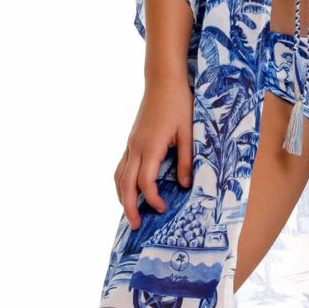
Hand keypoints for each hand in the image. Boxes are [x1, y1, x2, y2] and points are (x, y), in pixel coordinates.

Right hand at [115, 76, 194, 230]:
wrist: (163, 81)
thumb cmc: (179, 104)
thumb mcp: (190, 132)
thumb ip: (187, 160)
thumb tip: (185, 185)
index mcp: (150, 147)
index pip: (145, 182)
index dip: (152, 199)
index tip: (163, 208)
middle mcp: (135, 147)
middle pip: (124, 184)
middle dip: (128, 207)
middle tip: (134, 227)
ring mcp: (131, 143)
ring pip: (119, 176)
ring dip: (122, 196)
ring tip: (129, 213)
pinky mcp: (131, 140)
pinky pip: (121, 166)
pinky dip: (122, 183)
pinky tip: (129, 190)